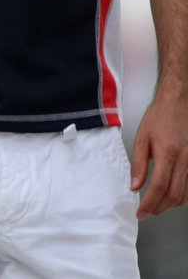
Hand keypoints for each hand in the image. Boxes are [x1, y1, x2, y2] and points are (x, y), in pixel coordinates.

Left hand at [132, 92, 187, 217]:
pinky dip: (182, 196)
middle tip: (147, 212)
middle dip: (160, 207)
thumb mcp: (142, 138)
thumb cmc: (159, 118)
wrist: (179, 104)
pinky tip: (171, 195)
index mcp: (168, 153)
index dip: (149, 203)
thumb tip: (135, 186)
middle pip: (175, 194)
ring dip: (171, 204)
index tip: (141, 212)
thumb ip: (138, 164)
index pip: (159, 187)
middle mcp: (185, 160)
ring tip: (156, 205)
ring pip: (186, 194)